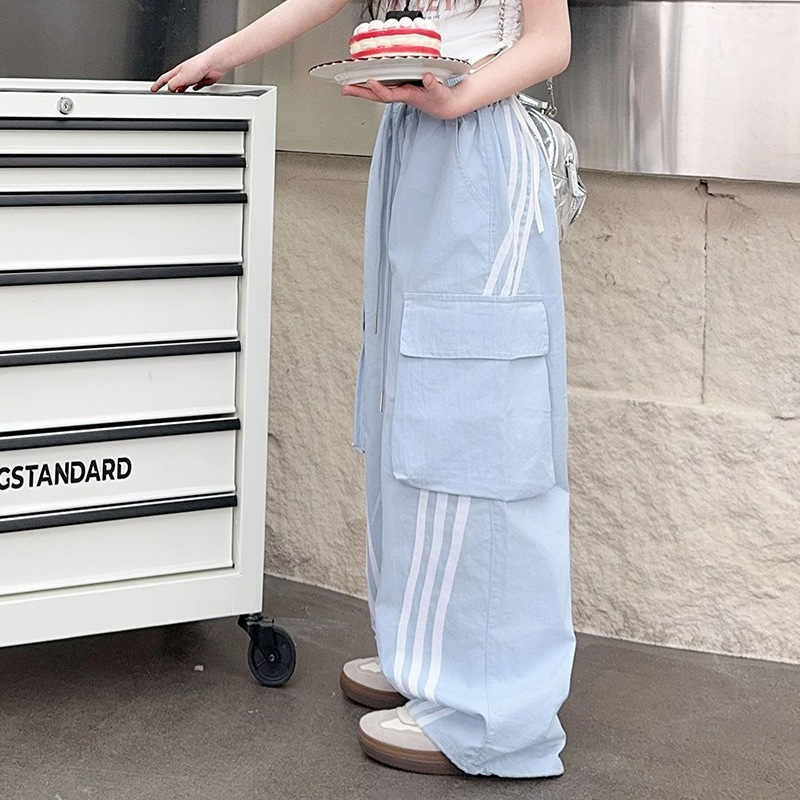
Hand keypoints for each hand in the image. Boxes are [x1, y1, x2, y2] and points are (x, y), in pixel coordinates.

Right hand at [151, 53, 225, 92]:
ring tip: (178, 95)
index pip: (164, 79)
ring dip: (181, 90)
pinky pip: (196, 86)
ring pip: (184, 85)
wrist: (213, 64)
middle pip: (174, 82)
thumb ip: (174, 84)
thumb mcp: (182, 77)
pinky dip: (194, 89)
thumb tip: (169, 89)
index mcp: (177, 72)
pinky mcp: (202, 80)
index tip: (153, 89)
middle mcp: (184, 73)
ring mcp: (193, 76)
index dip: (157, 85)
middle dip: (169, 88)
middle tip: (164, 93)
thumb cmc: (198, 65)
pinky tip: (194, 90)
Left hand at [340, 73, 462, 119]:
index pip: (390, 94)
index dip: (380, 89)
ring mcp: (398, 91)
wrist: (443, 106)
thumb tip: (427, 78)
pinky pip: (381, 86)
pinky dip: (370, 84)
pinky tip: (360, 81)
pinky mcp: (399, 87)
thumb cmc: (440, 99)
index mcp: (408, 96)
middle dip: (360, 92)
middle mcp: (399, 94)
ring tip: (346, 87)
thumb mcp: (439, 92)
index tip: (371, 81)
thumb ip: (433, 85)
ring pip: (376, 92)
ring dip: (361, 89)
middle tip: (344, 89)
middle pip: (376, 95)